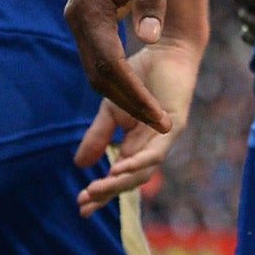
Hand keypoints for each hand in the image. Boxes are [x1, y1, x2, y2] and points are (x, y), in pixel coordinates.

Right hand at [65, 0, 182, 136]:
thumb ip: (151, 0)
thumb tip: (147, 38)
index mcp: (89, 9)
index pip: (109, 66)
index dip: (134, 95)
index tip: (159, 118)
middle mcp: (79, 18)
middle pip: (99, 75)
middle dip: (128, 102)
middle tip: (160, 124)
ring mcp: (84, 19)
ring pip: (98, 70)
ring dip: (122, 95)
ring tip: (153, 117)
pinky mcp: (94, 19)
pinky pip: (102, 58)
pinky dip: (118, 79)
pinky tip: (139, 92)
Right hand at [73, 36, 198, 215]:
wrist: (163, 48)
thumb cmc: (139, 77)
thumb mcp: (110, 110)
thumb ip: (97, 137)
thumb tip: (80, 165)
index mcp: (135, 145)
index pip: (118, 177)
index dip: (101, 193)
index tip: (80, 205)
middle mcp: (151, 147)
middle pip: (130, 181)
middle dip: (107, 194)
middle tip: (84, 204)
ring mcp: (164, 138)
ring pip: (143, 172)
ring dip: (119, 182)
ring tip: (97, 190)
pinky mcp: (174, 126)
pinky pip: (157, 152)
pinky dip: (138, 162)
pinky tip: (120, 168)